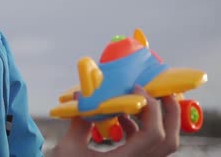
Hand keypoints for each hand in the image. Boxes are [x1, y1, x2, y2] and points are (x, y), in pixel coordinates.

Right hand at [49, 85, 179, 156]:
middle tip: (160, 90)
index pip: (152, 135)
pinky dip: (141, 130)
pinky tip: (122, 120)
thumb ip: (80, 121)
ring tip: (139, 102)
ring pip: (162, 145)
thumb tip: (81, 95)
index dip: (150, 109)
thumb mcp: (70, 147)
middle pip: (169, 141)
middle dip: (169, 113)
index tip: (136, 90)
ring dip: (156, 121)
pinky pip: (147, 148)